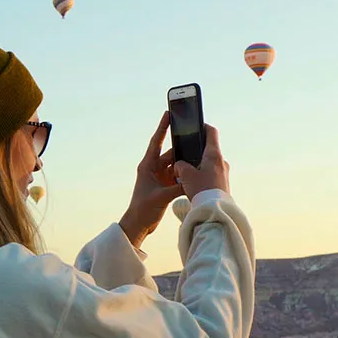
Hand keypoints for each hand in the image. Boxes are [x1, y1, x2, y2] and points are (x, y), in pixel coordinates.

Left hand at [118, 111, 186, 248]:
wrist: (139, 224)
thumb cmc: (143, 209)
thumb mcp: (161, 197)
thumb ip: (177, 188)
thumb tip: (192, 181)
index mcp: (147, 166)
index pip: (156, 142)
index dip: (162, 127)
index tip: (168, 113)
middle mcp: (153, 168)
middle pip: (171, 153)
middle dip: (182, 148)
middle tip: (195, 139)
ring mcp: (160, 176)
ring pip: (176, 164)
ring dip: (185, 164)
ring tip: (198, 158)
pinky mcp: (165, 185)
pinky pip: (178, 175)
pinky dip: (185, 175)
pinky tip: (195, 174)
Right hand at [172, 122, 228, 198]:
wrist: (214, 211)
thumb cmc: (201, 190)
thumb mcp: (185, 175)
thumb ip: (180, 166)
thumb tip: (179, 165)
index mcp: (214, 155)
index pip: (211, 132)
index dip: (203, 126)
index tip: (195, 125)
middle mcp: (222, 162)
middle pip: (208, 149)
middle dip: (195, 150)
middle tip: (184, 152)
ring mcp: (224, 173)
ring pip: (209, 163)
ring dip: (198, 164)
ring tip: (186, 171)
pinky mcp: (223, 184)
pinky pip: (211, 174)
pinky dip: (202, 175)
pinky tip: (193, 183)